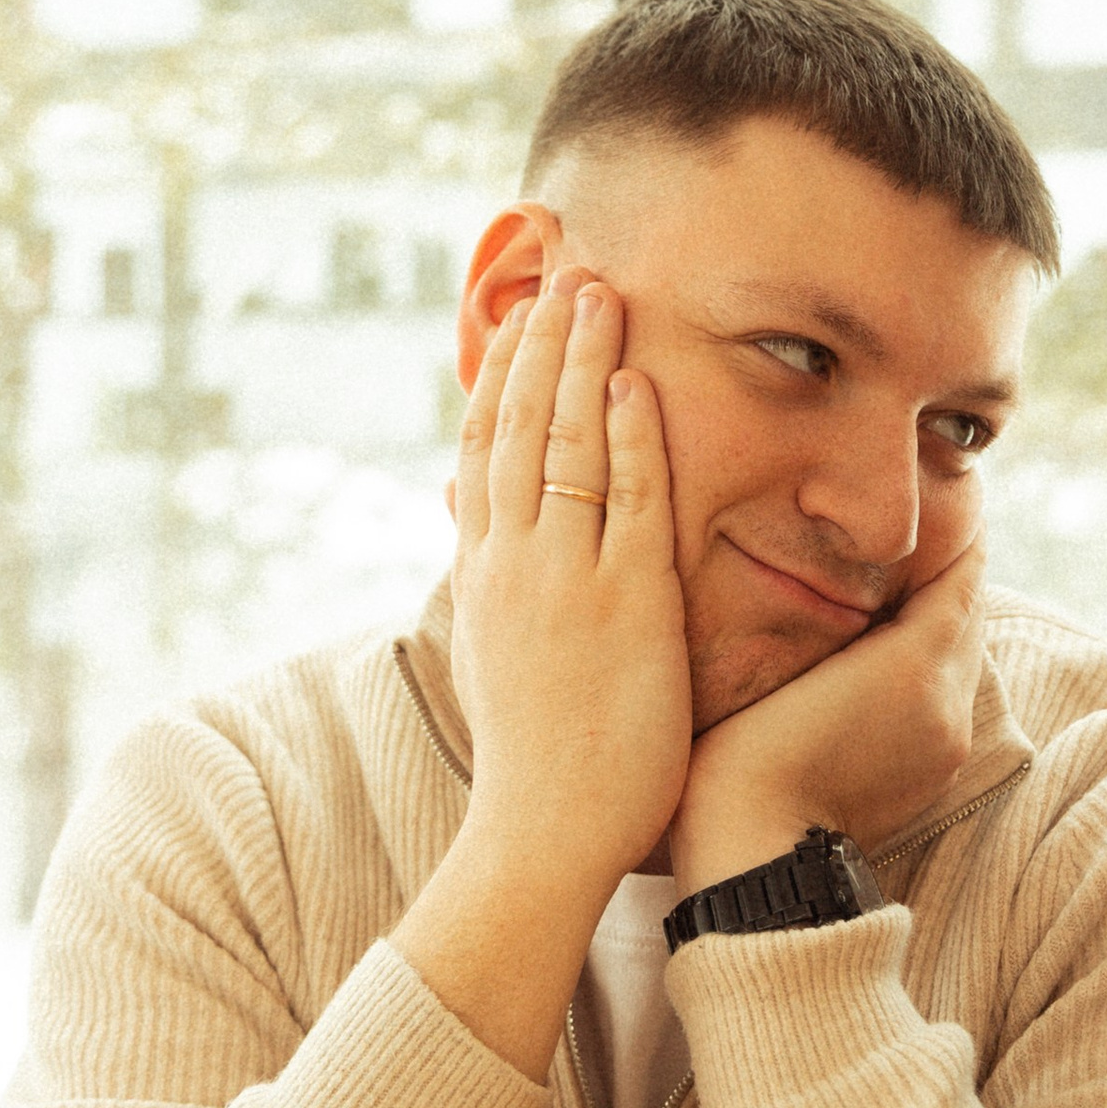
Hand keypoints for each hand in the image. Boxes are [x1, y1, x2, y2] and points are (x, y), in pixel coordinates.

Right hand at [394, 266, 690, 1075]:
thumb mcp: (493, 653)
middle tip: (565, 271)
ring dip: (580, 362)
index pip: (485, 449)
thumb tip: (471, 519)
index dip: (505, 375)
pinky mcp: (621, 604)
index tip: (522, 316)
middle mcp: (512, 562)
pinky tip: (636, 382)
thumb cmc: (532, 760)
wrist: (538, 836)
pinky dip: (629, 436)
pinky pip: (626, 501)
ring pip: (564, 445)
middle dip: (540, 343)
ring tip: (597, 292)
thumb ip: (489, 581)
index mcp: (482, 572)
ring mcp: (562, 578)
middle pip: (518, 426)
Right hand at [670, 536, 988, 889]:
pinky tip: (886, 656)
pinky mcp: (934, 774)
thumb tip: (874, 565)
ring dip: (940, 623)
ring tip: (896, 590)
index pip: (962, 576)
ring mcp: (948, 744)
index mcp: (921, 664)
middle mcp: (950, 702)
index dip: (950, 535)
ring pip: (962, 658)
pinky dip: (932, 666)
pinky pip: (949, 697)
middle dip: (946, 576)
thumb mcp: (788, 658)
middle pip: (968, 615)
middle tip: (913, 535)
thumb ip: (843, 608)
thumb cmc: (747, 749)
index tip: (938, 498)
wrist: (757, 856)